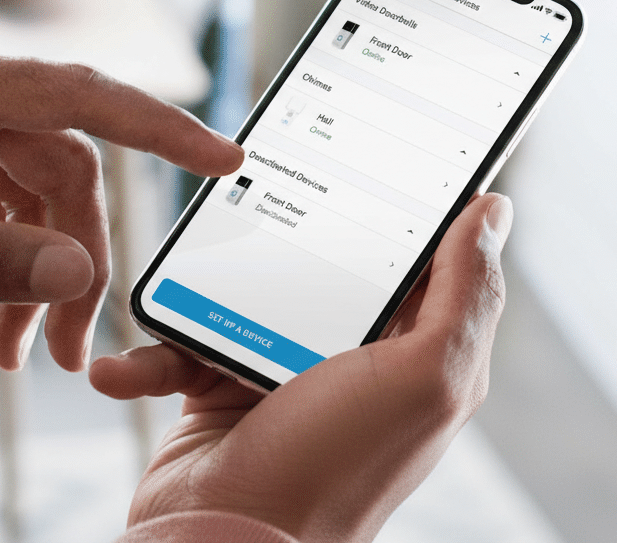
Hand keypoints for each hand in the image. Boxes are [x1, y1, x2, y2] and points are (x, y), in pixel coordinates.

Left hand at [0, 33, 242, 371]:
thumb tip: (75, 271)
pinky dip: (4, 232)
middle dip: (78, 252)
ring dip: (39, 255)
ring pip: (27, 167)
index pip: (79, 95)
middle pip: (57, 154)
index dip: (161, 129)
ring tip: (23, 351)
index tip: (223, 159)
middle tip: (71, 348)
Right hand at [89, 193, 512, 541]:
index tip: (382, 148)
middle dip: (288, 232)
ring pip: (243, 293)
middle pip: (323, 262)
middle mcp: (350, 358)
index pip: (423, 259)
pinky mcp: (217, 392)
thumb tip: (495, 209)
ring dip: (199, 291)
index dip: (409, 204)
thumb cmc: (336, 469)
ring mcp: (279, 372)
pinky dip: (148, 358)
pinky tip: (121, 369)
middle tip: (259, 189)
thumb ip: (466, 292)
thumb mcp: (425, 376)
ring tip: (174, 279)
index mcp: (412, 353)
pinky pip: (180, 348)